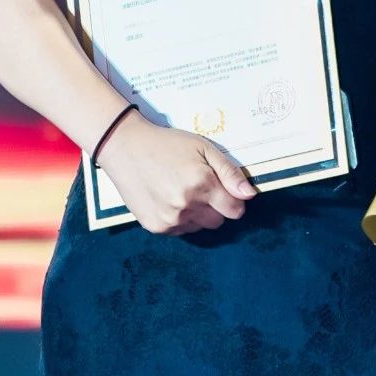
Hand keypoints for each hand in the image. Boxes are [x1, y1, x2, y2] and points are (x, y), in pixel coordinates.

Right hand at [96, 112, 256, 234]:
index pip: (234, 210)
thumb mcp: (203, 148)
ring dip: (198, 214)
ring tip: (182, 190)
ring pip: (199, 227)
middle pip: (218, 221)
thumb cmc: (167, 145)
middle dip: (216, 207)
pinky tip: (168, 199)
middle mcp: (186, 206)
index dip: (234, 200)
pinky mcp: (155, 226)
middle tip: (201, 187)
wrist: (126, 148)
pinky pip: (180, 230)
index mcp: (202, 184)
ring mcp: (169, 219)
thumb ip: (229, 173)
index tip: (226, 191)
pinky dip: (180, 219)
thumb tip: (250, 195)